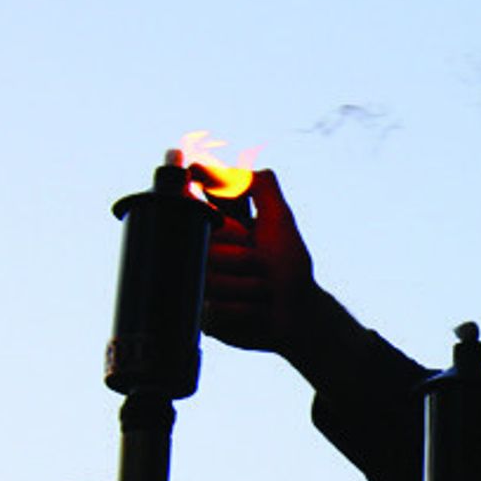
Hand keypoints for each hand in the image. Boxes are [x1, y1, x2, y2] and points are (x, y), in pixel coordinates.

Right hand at [203, 169, 320, 355]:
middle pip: (200, 242)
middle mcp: (202, 250)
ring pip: (209, 276)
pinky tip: (256, 309)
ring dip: (248, 284)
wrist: (299, 315)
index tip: (192, 192)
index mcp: (215, 225)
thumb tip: (226, 166)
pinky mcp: (203, 314)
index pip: (186, 203)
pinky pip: (215, 307)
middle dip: (240, 252)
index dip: (181, 192)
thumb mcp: (281, 221)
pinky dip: (245, 308)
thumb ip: (262, 186)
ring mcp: (199, 282)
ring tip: (263, 288)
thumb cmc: (290, 267)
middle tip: (262, 261)